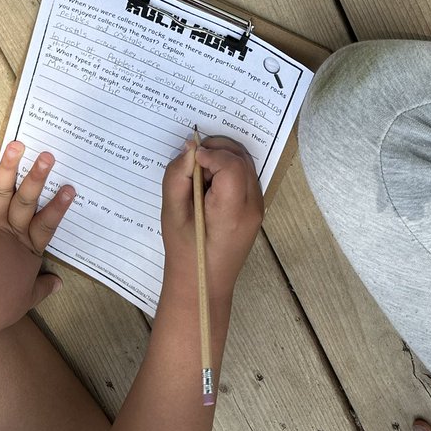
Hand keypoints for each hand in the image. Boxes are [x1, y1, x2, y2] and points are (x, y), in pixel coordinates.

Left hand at [0, 142, 74, 329]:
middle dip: (37, 177)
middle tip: (47, 155)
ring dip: (8, 166)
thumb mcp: (25, 300)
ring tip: (16, 144)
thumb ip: (42, 289)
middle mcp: (12, 232)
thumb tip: (58, 283)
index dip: (58, 206)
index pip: (48, 223)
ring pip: (2, 191)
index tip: (70, 188)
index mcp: (28, 250)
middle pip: (27, 200)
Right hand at [160, 137, 263, 305]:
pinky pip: (246, 176)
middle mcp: (252, 207)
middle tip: (194, 161)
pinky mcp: (256, 208)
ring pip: (246, 164)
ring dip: (224, 158)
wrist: (203, 284)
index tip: (192, 157)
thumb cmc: (184, 252)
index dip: (211, 154)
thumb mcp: (172, 214)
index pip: (231, 166)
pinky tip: (210, 183)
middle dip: (218, 151)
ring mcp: (258, 208)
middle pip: (242, 160)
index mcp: (232, 212)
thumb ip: (178, 177)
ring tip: (200, 172)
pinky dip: (229, 169)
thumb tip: (190, 147)